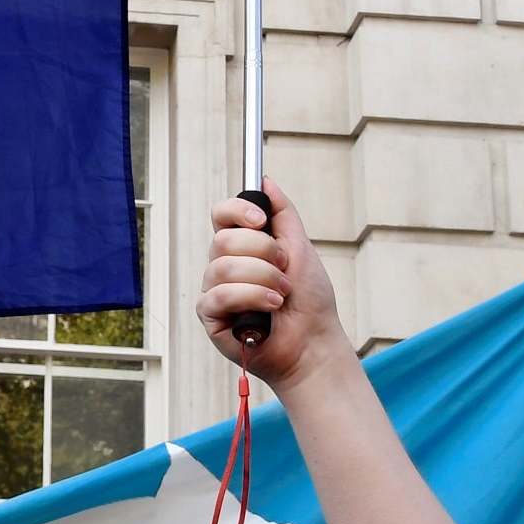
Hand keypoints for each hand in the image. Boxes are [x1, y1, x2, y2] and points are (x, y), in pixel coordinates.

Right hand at [194, 178, 347, 389]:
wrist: (313, 341)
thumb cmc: (309, 301)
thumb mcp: (301, 248)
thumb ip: (282, 214)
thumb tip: (265, 181)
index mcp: (242, 247)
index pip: (221, 215)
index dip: (237, 211)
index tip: (260, 221)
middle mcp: (223, 265)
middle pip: (224, 239)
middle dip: (264, 254)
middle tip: (284, 271)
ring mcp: (214, 290)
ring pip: (223, 267)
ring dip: (263, 279)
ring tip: (281, 296)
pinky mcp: (210, 316)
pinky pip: (219, 294)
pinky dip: (251, 298)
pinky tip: (270, 309)